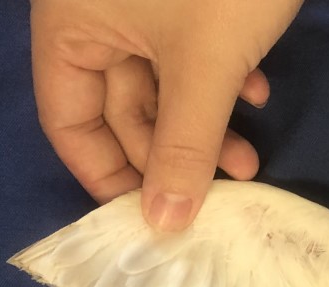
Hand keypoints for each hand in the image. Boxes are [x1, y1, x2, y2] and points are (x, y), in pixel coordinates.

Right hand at [29, 0, 305, 229]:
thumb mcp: (206, 69)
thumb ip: (185, 148)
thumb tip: (166, 223)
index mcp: (74, 25)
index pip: (68, 119)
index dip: (106, 175)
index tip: (150, 218)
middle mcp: (98, 14)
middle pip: (120, 109)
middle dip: (173, 156)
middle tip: (224, 192)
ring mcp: (142, 4)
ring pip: (163, 86)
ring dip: (206, 129)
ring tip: (253, 160)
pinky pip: (192, 55)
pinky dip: (223, 84)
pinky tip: (260, 96)